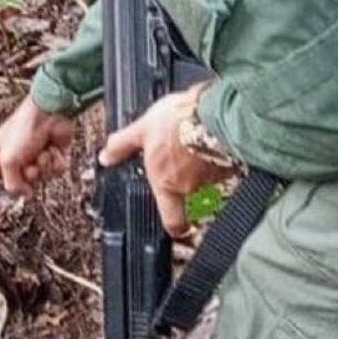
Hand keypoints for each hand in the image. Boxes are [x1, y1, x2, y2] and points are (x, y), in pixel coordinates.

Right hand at [0, 95, 74, 195]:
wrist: (51, 113)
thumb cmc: (25, 130)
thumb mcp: (9, 160)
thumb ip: (12, 183)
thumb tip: (26, 193)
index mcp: (1, 150)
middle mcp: (18, 153)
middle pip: (20, 180)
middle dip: (29, 175)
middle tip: (31, 167)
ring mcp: (37, 153)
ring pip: (41, 176)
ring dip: (44, 167)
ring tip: (44, 154)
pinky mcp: (55, 152)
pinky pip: (57, 170)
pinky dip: (57, 163)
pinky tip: (54, 151)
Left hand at [99, 90, 235, 237]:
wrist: (213, 111)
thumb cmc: (178, 122)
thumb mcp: (142, 129)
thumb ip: (123, 145)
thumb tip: (106, 156)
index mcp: (166, 184)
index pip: (173, 222)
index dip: (176, 227)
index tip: (178, 227)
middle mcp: (191, 187)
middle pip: (190, 192)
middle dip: (188, 176)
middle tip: (182, 154)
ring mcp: (213, 178)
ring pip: (208, 177)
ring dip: (204, 163)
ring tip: (197, 138)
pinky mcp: (232, 164)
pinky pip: (225, 164)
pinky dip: (219, 154)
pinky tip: (213, 136)